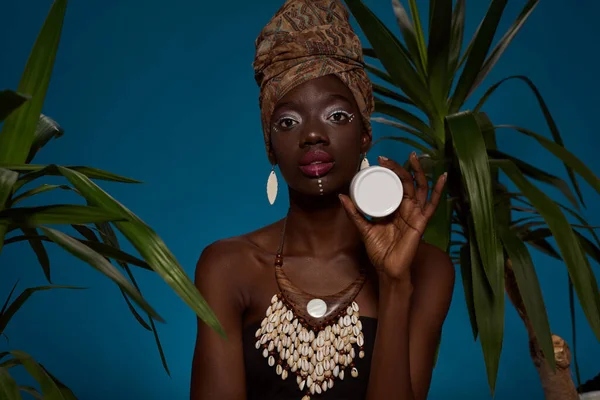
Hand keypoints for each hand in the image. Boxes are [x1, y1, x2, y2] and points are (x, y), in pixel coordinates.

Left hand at [339, 153, 446, 280]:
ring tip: (413, 157)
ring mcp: (415, 214)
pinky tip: (443, 177)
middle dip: (399, 168)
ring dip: (417, 172)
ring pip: (419, 188)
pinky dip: (439, 190)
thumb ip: (354, 213)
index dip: (389, 172)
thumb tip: (341, 196)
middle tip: (386, 158)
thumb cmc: (379, 250)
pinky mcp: (421, 221)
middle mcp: (407, 208)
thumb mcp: (363, 227)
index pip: (394, 185)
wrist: (387, 269)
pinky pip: (432, 204)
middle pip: (407, 182)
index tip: (378, 161)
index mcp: (395, 208)